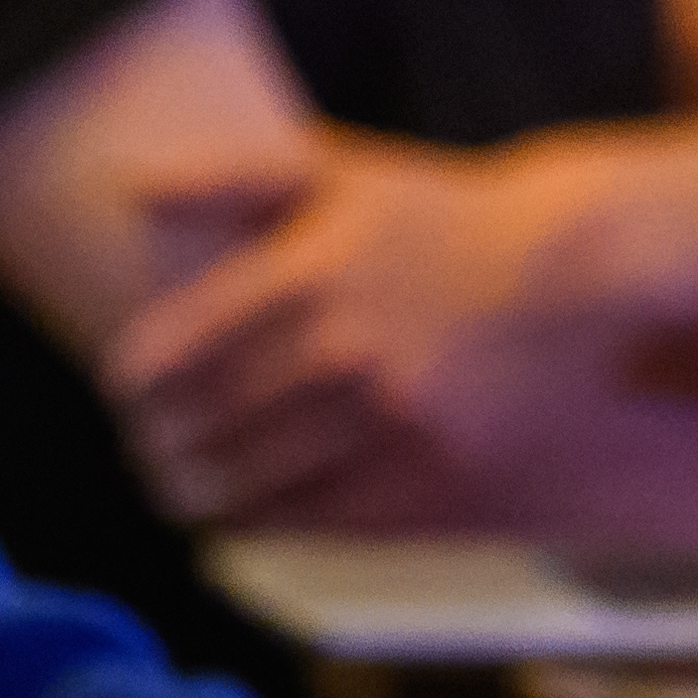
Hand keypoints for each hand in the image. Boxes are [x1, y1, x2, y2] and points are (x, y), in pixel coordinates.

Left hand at [103, 134, 628, 526]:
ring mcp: (386, 424)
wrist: (570, 279)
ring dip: (198, 493)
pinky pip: (313, 520)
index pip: (170, 357)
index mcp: (304, 276)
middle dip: (155, 445)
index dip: (132, 387)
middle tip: (143, 449)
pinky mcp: (426, 478)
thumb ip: (230, 177)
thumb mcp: (343, 174)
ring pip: (248, 486)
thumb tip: (127, 185)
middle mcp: (341, 353)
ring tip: (181, 488)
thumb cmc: (442, 219)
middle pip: (199, 429)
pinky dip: (264, 522)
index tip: (127, 393)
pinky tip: (245, 513)